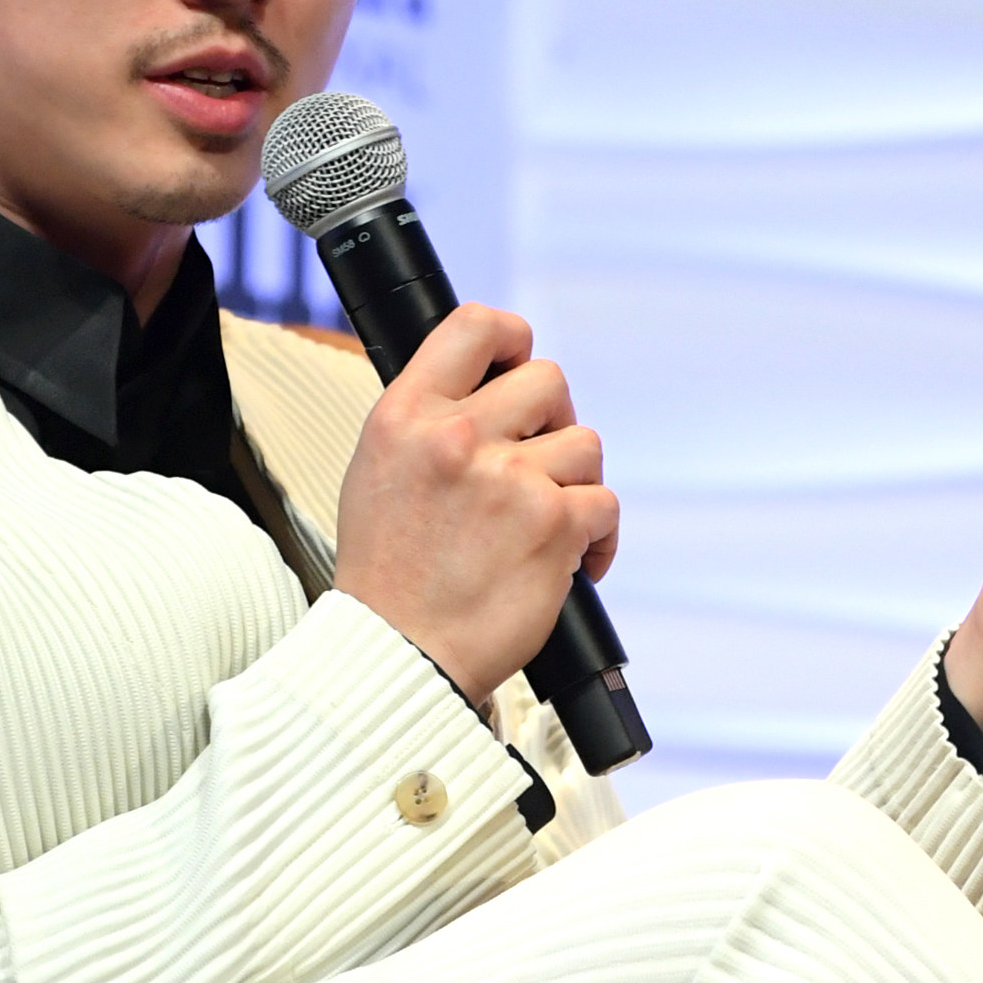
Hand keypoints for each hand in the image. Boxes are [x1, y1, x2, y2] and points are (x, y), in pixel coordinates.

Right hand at [333, 304, 618, 708]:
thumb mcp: (378, 472)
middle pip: (547, 379)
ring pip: (584, 444)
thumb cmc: (389, 578)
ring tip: (545, 524)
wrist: (398, 656)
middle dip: (553, 419)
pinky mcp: (553, 525)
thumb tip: (485, 387)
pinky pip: (604, 505)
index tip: (518, 365)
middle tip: (538, 462)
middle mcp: (455, 437)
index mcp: (405, 415)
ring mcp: (508, 480)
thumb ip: (427, 422)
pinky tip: (572, 561)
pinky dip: (597, 538)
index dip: (512, 339)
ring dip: (574, 483)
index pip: (475, 326)